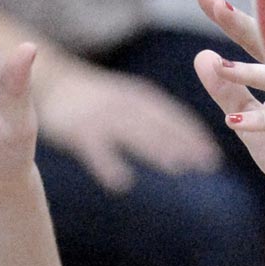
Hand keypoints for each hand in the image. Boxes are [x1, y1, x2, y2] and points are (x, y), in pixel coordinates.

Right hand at [30, 58, 221, 192]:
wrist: (50, 82)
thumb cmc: (96, 100)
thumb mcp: (128, 102)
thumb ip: (152, 121)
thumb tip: (184, 149)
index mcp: (140, 98)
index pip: (173, 117)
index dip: (194, 135)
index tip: (213, 156)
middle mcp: (125, 104)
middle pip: (159, 125)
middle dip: (184, 143)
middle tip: (206, 164)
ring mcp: (102, 115)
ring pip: (133, 133)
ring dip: (156, 149)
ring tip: (177, 168)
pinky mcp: (78, 129)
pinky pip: (95, 149)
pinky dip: (108, 165)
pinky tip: (121, 184)